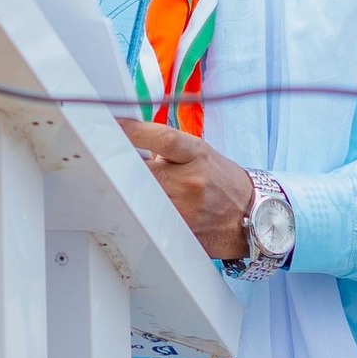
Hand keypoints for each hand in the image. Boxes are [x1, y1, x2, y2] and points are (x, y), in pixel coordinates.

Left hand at [119, 119, 254, 260]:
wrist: (251, 214)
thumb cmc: (222, 180)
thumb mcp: (200, 154)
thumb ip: (166, 149)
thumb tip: (128, 143)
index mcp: (196, 154)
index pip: (161, 137)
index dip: (133, 130)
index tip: (112, 125)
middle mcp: (191, 181)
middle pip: (142, 171)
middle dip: (122, 165)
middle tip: (105, 161)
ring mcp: (186, 210)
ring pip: (141, 198)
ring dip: (129, 191)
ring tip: (125, 186)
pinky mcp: (181, 232)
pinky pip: (150, 220)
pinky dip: (140, 213)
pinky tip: (139, 210)